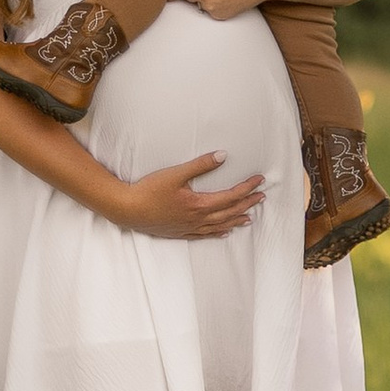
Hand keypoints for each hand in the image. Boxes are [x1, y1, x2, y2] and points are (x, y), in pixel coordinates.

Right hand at [112, 149, 266, 239]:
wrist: (128, 210)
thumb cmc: (149, 190)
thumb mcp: (175, 173)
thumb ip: (200, 165)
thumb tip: (223, 155)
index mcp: (199, 204)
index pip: (231, 196)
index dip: (247, 188)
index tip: (259, 180)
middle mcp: (198, 219)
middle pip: (230, 212)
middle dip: (247, 203)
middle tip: (262, 196)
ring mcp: (190, 228)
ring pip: (220, 226)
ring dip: (237, 220)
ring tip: (249, 217)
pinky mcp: (181, 232)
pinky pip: (205, 235)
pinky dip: (218, 233)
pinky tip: (224, 232)